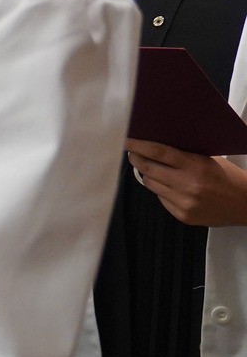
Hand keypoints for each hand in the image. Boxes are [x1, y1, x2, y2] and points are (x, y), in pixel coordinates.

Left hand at [126, 140, 246, 226]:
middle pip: (148, 170)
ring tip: (153, 169)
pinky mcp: (183, 216)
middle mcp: (187, 185)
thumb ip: (184, 155)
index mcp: (195, 166)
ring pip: (151, 185)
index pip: (158, 153)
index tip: (126, 140)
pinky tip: (170, 187)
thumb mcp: (209, 159)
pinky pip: (161, 199)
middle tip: (133, 153)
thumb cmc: (229, 177)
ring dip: (148, 176)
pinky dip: (162, 191)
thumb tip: (154, 147)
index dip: (138, 145)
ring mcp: (184, 203)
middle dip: (137, 159)